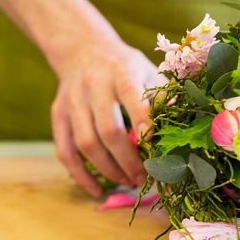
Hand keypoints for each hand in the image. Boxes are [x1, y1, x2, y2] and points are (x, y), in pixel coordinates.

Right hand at [50, 36, 160, 196]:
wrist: (83, 49)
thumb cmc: (124, 66)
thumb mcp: (147, 70)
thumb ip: (161, 97)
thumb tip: (181, 131)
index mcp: (121, 71)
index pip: (131, 96)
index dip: (142, 121)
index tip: (153, 145)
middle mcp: (93, 85)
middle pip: (108, 130)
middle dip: (128, 160)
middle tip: (144, 179)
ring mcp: (72, 101)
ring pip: (86, 144)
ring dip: (108, 170)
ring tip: (128, 182)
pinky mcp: (58, 114)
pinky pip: (65, 151)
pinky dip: (80, 174)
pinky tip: (97, 189)